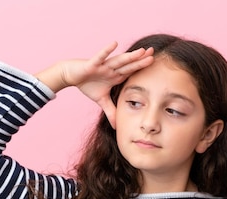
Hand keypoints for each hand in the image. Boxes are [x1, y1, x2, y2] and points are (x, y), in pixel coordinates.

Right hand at [35, 42, 153, 127]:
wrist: (71, 75)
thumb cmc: (87, 84)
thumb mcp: (101, 100)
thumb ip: (111, 111)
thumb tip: (117, 127)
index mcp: (116, 76)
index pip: (132, 73)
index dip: (142, 69)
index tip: (155, 66)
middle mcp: (112, 69)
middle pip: (129, 65)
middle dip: (141, 60)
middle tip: (154, 53)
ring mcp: (103, 66)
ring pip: (119, 61)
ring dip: (130, 56)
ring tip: (142, 51)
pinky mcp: (92, 64)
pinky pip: (100, 57)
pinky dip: (106, 51)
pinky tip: (114, 43)